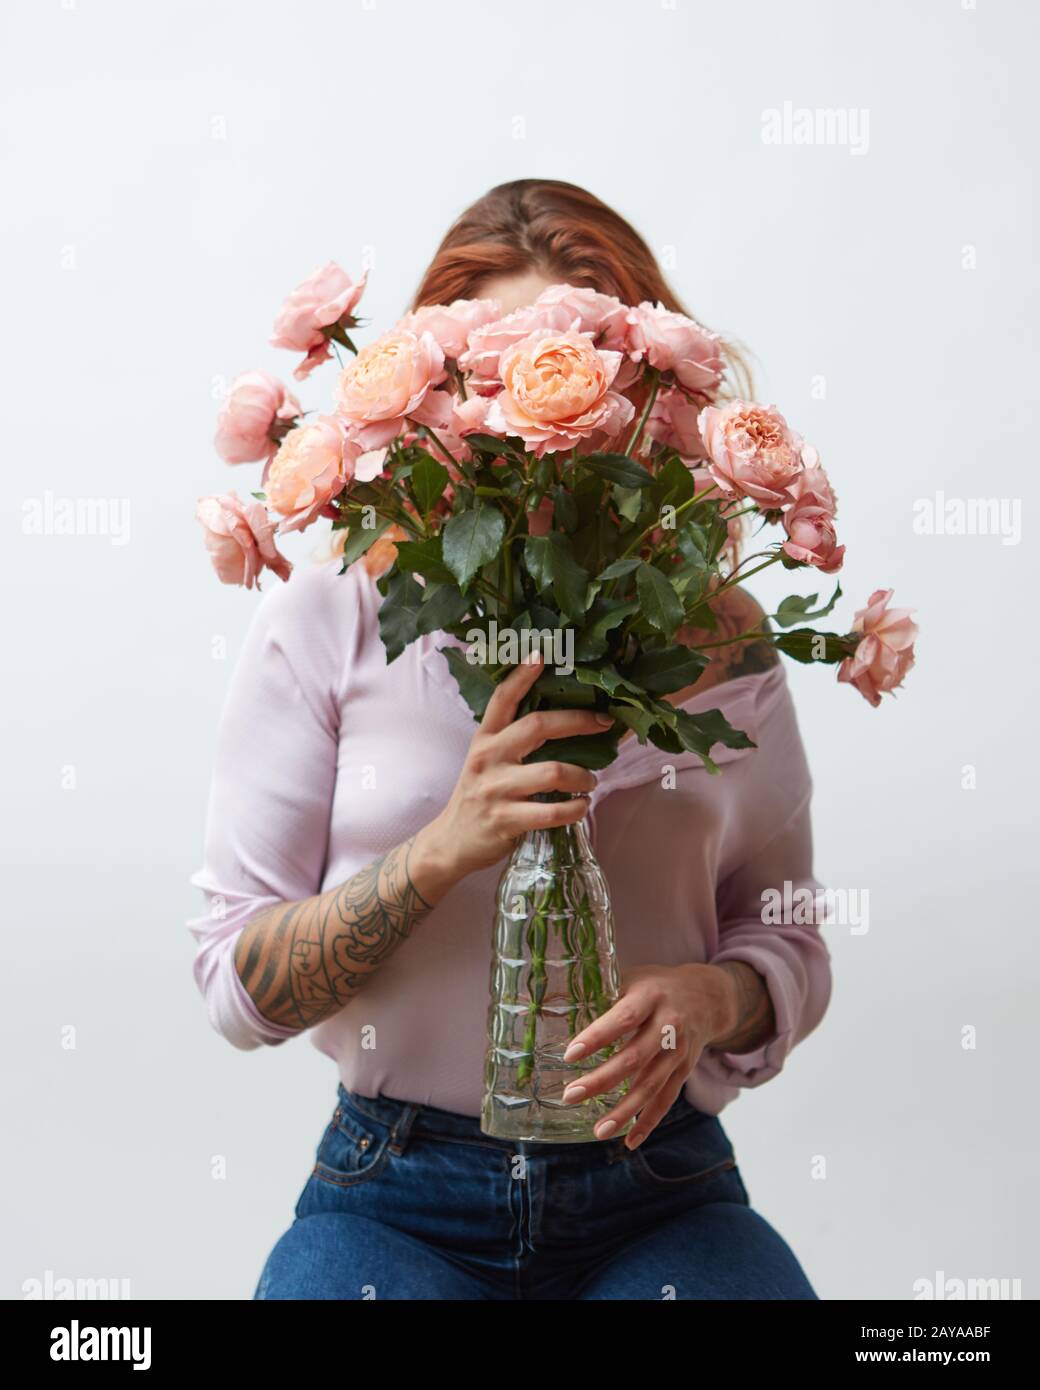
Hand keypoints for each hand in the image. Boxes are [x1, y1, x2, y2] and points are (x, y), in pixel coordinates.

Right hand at [411, 653, 610, 898]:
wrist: (451, 841)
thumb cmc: (479, 796)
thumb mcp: (487, 761)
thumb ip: (513, 742)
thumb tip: (562, 722)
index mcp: (485, 739)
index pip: (502, 699)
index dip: (522, 676)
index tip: (541, 654)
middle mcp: (489, 758)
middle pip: (537, 726)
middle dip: (578, 721)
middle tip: (604, 724)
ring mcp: (496, 789)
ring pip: (553, 772)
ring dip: (583, 776)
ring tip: (592, 781)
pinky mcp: (506, 819)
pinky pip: (552, 811)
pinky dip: (575, 808)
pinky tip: (582, 806)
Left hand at [559, 963, 742, 1148]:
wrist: (706, 997)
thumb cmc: (656, 987)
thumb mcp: (633, 979)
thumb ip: (604, 994)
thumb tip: (557, 1008)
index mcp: (650, 997)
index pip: (623, 1018)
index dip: (597, 1036)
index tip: (570, 1054)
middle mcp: (668, 1025)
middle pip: (635, 1057)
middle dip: (602, 1080)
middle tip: (570, 1095)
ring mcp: (679, 1051)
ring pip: (651, 1085)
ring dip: (624, 1111)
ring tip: (598, 1131)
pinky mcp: (684, 1071)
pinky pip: (666, 1100)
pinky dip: (648, 1122)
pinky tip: (628, 1141)